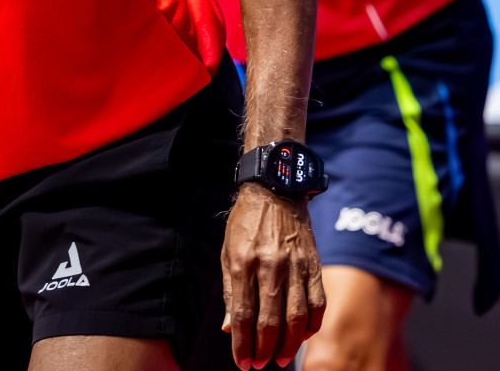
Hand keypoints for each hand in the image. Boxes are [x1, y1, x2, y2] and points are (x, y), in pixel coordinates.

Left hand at [221, 184, 325, 367]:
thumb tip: (232, 328)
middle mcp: (270, 266)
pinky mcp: (314, 265)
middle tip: (260, 364)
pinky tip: (302, 336)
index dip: (243, 343)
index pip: (243, 314)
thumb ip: (231, 292)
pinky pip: (318, 304)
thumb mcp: (227, 252)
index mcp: (243, 262)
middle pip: (270, 320)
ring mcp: (295, 266)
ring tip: (279, 358)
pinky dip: (311, 325)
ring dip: (288, 344)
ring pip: (296, 317)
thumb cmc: (246, 224)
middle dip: (264, 349)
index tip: (242, 362)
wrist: (275, 191)